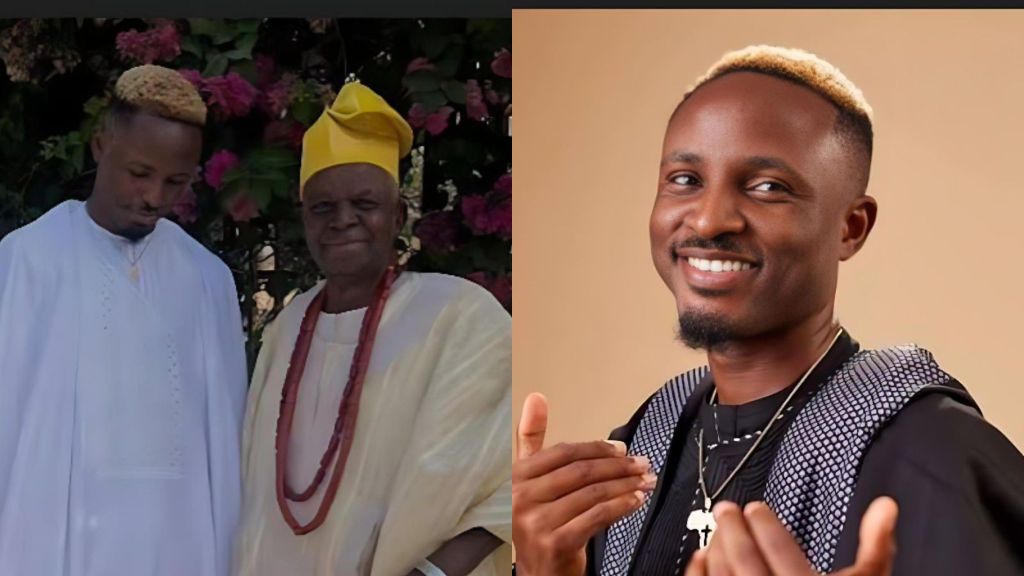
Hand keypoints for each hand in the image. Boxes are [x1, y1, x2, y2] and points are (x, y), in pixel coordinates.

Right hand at [512, 393, 656, 575]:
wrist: (538, 572)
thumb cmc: (538, 524)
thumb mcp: (529, 480)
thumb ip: (531, 439)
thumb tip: (536, 398)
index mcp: (516, 477)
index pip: (563, 453)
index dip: (596, 448)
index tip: (620, 449)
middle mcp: (521, 497)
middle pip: (581, 471)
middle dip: (618, 466)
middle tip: (641, 463)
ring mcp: (537, 521)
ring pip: (593, 493)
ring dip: (626, 484)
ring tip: (645, 480)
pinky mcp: (556, 542)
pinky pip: (598, 516)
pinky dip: (622, 506)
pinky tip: (636, 500)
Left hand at [684, 497, 897, 575]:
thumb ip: (876, 548)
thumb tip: (885, 507)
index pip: (780, 549)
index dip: (764, 522)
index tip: (755, 509)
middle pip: (745, 558)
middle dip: (732, 527)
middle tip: (728, 510)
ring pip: (722, 575)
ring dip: (715, 547)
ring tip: (719, 531)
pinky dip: (699, 572)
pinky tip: (701, 558)